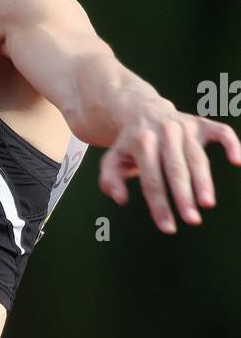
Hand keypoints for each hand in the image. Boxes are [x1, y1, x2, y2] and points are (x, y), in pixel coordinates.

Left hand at [99, 103, 240, 231]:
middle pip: (176, 169)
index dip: (159, 205)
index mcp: (141, 142)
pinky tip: (237, 161)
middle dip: (184, 196)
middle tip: (192, 221)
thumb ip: (109, 180)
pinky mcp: (201, 123)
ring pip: (197, 157)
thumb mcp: (112, 159)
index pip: (152, 179)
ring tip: (207, 204)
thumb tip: (120, 199)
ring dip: (204, 181)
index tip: (168, 228)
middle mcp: (164, 132)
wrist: (141, 110)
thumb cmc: (128, 144)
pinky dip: (232, 144)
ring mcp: (184, 126)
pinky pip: (221, 132)